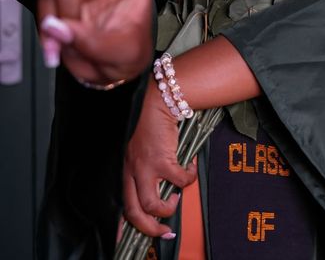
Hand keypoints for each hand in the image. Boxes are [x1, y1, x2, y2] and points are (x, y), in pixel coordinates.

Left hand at [123, 75, 196, 235]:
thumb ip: (145, 171)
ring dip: (168, 207)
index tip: (135, 238)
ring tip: (176, 197)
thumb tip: (163, 192)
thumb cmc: (151, 125)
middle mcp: (130, 171)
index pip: (121, 204)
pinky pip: (178, 181)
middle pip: (135, 213)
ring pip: (153, 205)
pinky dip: (187, 179)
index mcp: (125, 170)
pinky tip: (189, 170)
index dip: (126, 227)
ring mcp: (145, 167)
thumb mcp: (141, 151)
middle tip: (165, 232)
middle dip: (151, 229)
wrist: (158, 102)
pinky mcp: (162, 160)